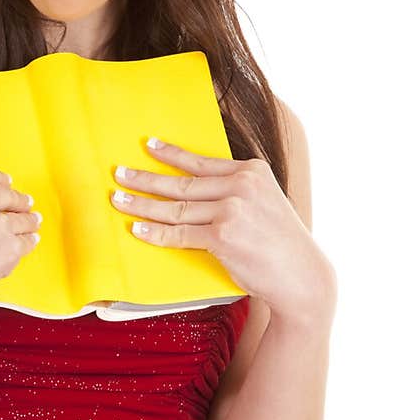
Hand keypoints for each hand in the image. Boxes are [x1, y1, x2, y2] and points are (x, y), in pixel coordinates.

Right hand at [0, 162, 40, 328]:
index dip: (1, 180)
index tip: (7, 183)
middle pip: (11, 195)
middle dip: (19, 202)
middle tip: (25, 206)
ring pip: (24, 219)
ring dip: (29, 223)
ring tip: (32, 225)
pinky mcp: (9, 249)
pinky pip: (26, 243)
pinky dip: (26, 245)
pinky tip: (25, 244)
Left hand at [109, 137, 334, 323]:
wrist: (300, 275)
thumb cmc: (279, 243)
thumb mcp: (264, 202)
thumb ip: (235, 191)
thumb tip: (194, 189)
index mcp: (252, 171)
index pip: (201, 162)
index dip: (171, 153)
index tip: (148, 145)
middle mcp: (242, 185)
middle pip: (182, 182)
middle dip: (146, 178)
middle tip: (119, 173)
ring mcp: (232, 210)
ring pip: (176, 207)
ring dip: (142, 204)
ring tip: (119, 199)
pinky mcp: (223, 236)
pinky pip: (180, 233)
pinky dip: (156, 233)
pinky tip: (138, 230)